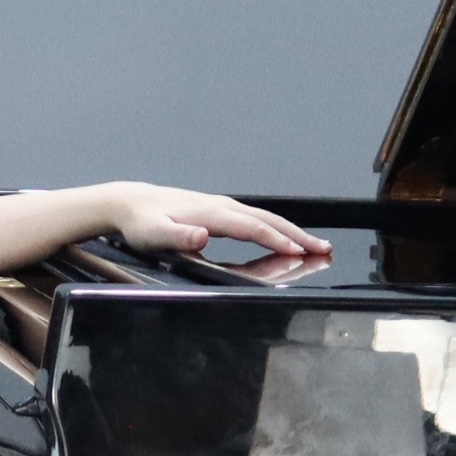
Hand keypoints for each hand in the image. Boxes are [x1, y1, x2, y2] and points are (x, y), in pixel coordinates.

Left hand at [95, 182, 329, 259]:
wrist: (130, 203)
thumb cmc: (141, 223)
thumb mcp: (153, 234)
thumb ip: (178, 237)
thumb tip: (203, 236)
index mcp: (210, 213)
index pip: (251, 228)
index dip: (277, 240)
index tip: (300, 252)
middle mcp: (221, 206)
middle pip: (267, 220)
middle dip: (298, 235)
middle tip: (325, 249)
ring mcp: (222, 206)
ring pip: (265, 218)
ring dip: (292, 231)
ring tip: (316, 245)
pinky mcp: (219, 211)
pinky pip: (256, 219)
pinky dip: (277, 228)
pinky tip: (285, 237)